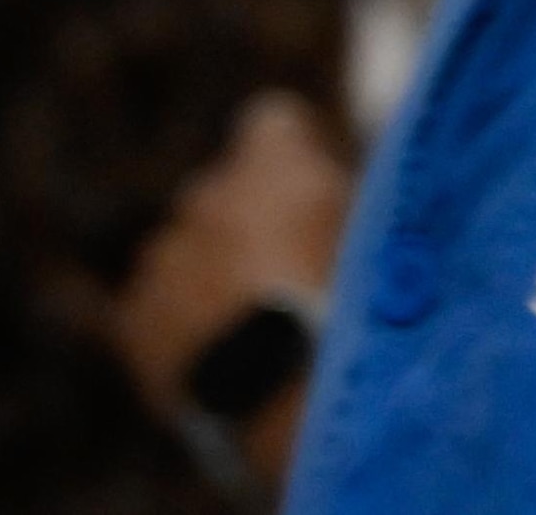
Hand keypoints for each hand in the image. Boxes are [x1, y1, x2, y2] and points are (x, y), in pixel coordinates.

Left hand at [113, 89, 351, 487]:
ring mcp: (165, 254)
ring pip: (190, 255)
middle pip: (228, 195)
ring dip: (218, 280)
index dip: (300, 155)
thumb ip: (371, 207)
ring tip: (267, 340)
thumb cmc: (374, 326)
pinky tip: (228, 368)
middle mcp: (208, 193)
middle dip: (255, 225)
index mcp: (274, 162)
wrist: (305, 414)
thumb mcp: (400, 247)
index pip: (275, 122)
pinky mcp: (136, 317)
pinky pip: (157, 310)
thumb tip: (359, 201)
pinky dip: (185, 330)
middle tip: (299, 283)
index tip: (321, 192)